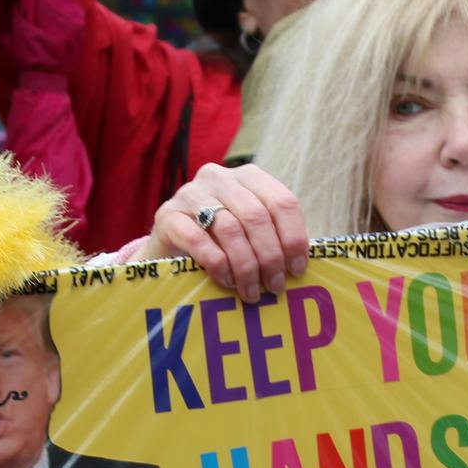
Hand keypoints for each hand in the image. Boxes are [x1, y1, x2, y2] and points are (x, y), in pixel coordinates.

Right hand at [133, 163, 308, 302]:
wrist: (169, 247)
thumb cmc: (220, 242)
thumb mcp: (251, 232)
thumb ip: (274, 237)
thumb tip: (300, 266)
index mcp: (248, 176)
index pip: (282, 201)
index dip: (294, 238)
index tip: (297, 269)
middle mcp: (219, 178)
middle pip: (256, 216)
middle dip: (270, 257)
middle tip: (275, 286)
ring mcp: (190, 193)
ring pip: (230, 229)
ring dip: (246, 266)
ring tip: (252, 292)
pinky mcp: (167, 215)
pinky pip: (198, 240)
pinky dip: (218, 265)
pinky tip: (227, 282)